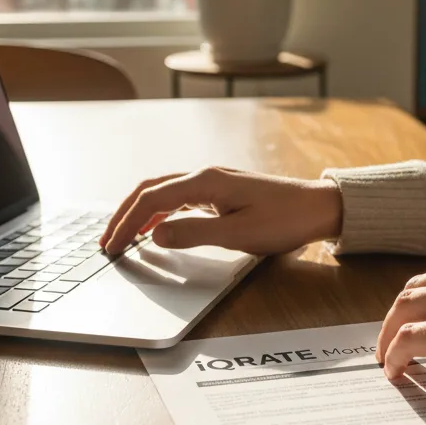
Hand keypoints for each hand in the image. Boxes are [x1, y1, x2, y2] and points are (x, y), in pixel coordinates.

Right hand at [100, 167, 343, 256]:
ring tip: (123, 237)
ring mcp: (213, 183)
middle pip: (150, 190)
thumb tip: (154, 235)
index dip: (126, 224)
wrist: (318, 207)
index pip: (151, 199)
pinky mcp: (222, 192)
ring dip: (139, 213)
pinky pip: (179, 198)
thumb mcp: (239, 233)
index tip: (112, 247)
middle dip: (124, 215)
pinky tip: (155, 229)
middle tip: (107, 242)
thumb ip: (194, 233)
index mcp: (206, 182)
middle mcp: (205, 177)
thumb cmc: (285, 220)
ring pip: (163, 192)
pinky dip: (159, 212)